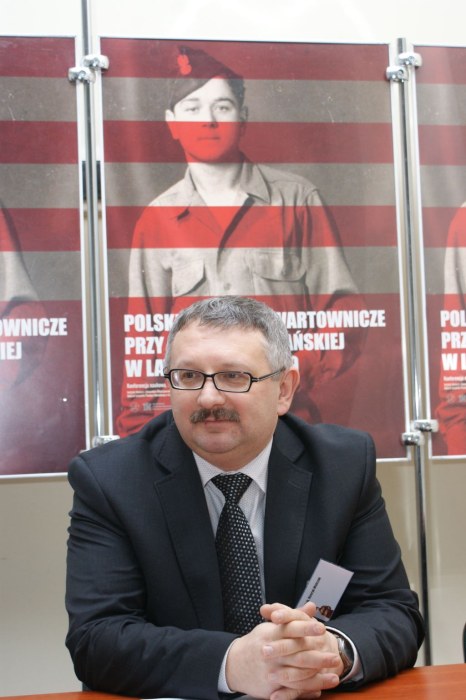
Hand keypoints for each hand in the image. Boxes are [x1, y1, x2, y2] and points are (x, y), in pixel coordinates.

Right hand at [225, 602, 341, 699]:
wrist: (233, 665)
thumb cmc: (256, 643)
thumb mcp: (271, 626)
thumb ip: (293, 616)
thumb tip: (312, 606)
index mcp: (270, 634)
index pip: (290, 629)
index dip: (306, 629)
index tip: (322, 629)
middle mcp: (271, 653)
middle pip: (297, 654)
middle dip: (317, 656)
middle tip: (335, 657)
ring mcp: (271, 671)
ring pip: (297, 675)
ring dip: (317, 677)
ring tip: (334, 676)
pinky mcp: (271, 687)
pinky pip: (291, 690)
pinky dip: (306, 690)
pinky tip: (319, 689)